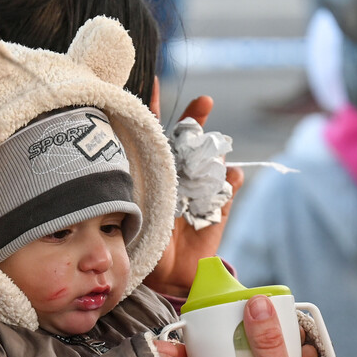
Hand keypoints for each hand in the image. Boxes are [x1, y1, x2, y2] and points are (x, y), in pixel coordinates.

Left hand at [145, 96, 244, 297]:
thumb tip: (123, 171)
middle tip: (204, 102)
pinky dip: (233, 179)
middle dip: (197, 118)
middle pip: (189, 139)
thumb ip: (131, 193)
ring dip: (217, 148)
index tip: (156, 81)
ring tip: (220, 140)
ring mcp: (200, 189)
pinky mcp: (218, 207)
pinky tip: (232, 175)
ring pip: (212, 158)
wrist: (166, 276)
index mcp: (154, 172)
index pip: (151, 134)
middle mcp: (177, 175)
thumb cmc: (142, 243)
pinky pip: (229, 187)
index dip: (153, 107)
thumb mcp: (131, 213)